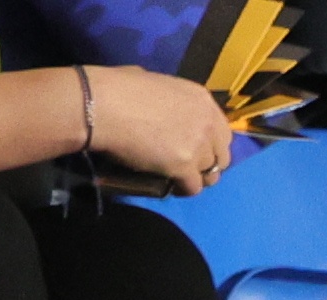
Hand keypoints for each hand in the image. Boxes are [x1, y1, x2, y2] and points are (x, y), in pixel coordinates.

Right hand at [86, 66, 232, 190]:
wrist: (103, 105)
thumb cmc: (119, 88)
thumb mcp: (156, 83)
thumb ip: (171, 99)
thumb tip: (163, 105)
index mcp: (202, 99)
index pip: (223, 132)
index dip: (212, 146)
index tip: (199, 152)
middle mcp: (207, 121)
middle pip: (222, 156)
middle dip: (207, 164)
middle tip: (189, 169)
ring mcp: (198, 144)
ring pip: (210, 175)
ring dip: (196, 178)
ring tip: (178, 179)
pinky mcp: (184, 165)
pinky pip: (193, 187)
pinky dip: (183, 190)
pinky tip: (171, 187)